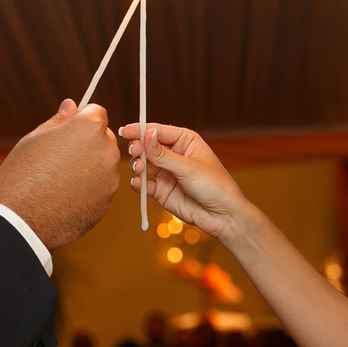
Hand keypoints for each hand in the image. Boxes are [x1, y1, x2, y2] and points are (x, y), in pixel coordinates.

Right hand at [0, 99, 119, 249]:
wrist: (19, 220)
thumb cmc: (22, 174)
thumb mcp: (35, 139)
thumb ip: (59, 121)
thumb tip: (71, 105)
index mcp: (89, 128)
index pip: (97, 113)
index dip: (81, 120)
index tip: (68, 131)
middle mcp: (106, 151)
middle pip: (104, 139)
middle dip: (88, 143)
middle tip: (61, 158)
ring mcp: (109, 178)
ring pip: (104, 165)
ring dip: (90, 167)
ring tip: (60, 180)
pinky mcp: (107, 202)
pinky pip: (101, 187)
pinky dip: (89, 189)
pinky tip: (65, 196)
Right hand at [118, 122, 249, 243]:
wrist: (222, 216)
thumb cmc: (214, 186)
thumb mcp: (188, 167)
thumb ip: (163, 154)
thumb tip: (146, 134)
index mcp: (184, 141)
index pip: (158, 131)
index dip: (141, 130)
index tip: (125, 131)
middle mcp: (173, 155)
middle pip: (147, 146)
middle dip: (138, 148)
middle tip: (134, 151)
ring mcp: (166, 173)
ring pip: (143, 164)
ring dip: (137, 165)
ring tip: (139, 168)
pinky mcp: (161, 191)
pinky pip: (144, 184)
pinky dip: (138, 183)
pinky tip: (138, 183)